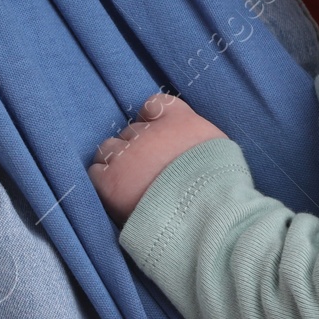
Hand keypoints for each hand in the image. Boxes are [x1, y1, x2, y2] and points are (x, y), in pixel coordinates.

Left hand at [88, 91, 228, 222]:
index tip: (156, 132)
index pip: (156, 104)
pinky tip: (115, 192)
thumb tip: (191, 148)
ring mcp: (127, 155)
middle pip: (133, 131)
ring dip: (117, 161)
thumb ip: (199, 144)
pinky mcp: (110, 180)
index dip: (153, 119)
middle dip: (138, 148)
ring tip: (129, 182)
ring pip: (109, 148)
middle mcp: (149, 132)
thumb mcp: (222, 153)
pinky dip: (103, 180)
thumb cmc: (220, 189)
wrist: (205, 214)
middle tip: (150, 171)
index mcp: (180, 121)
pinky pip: (96, 172)